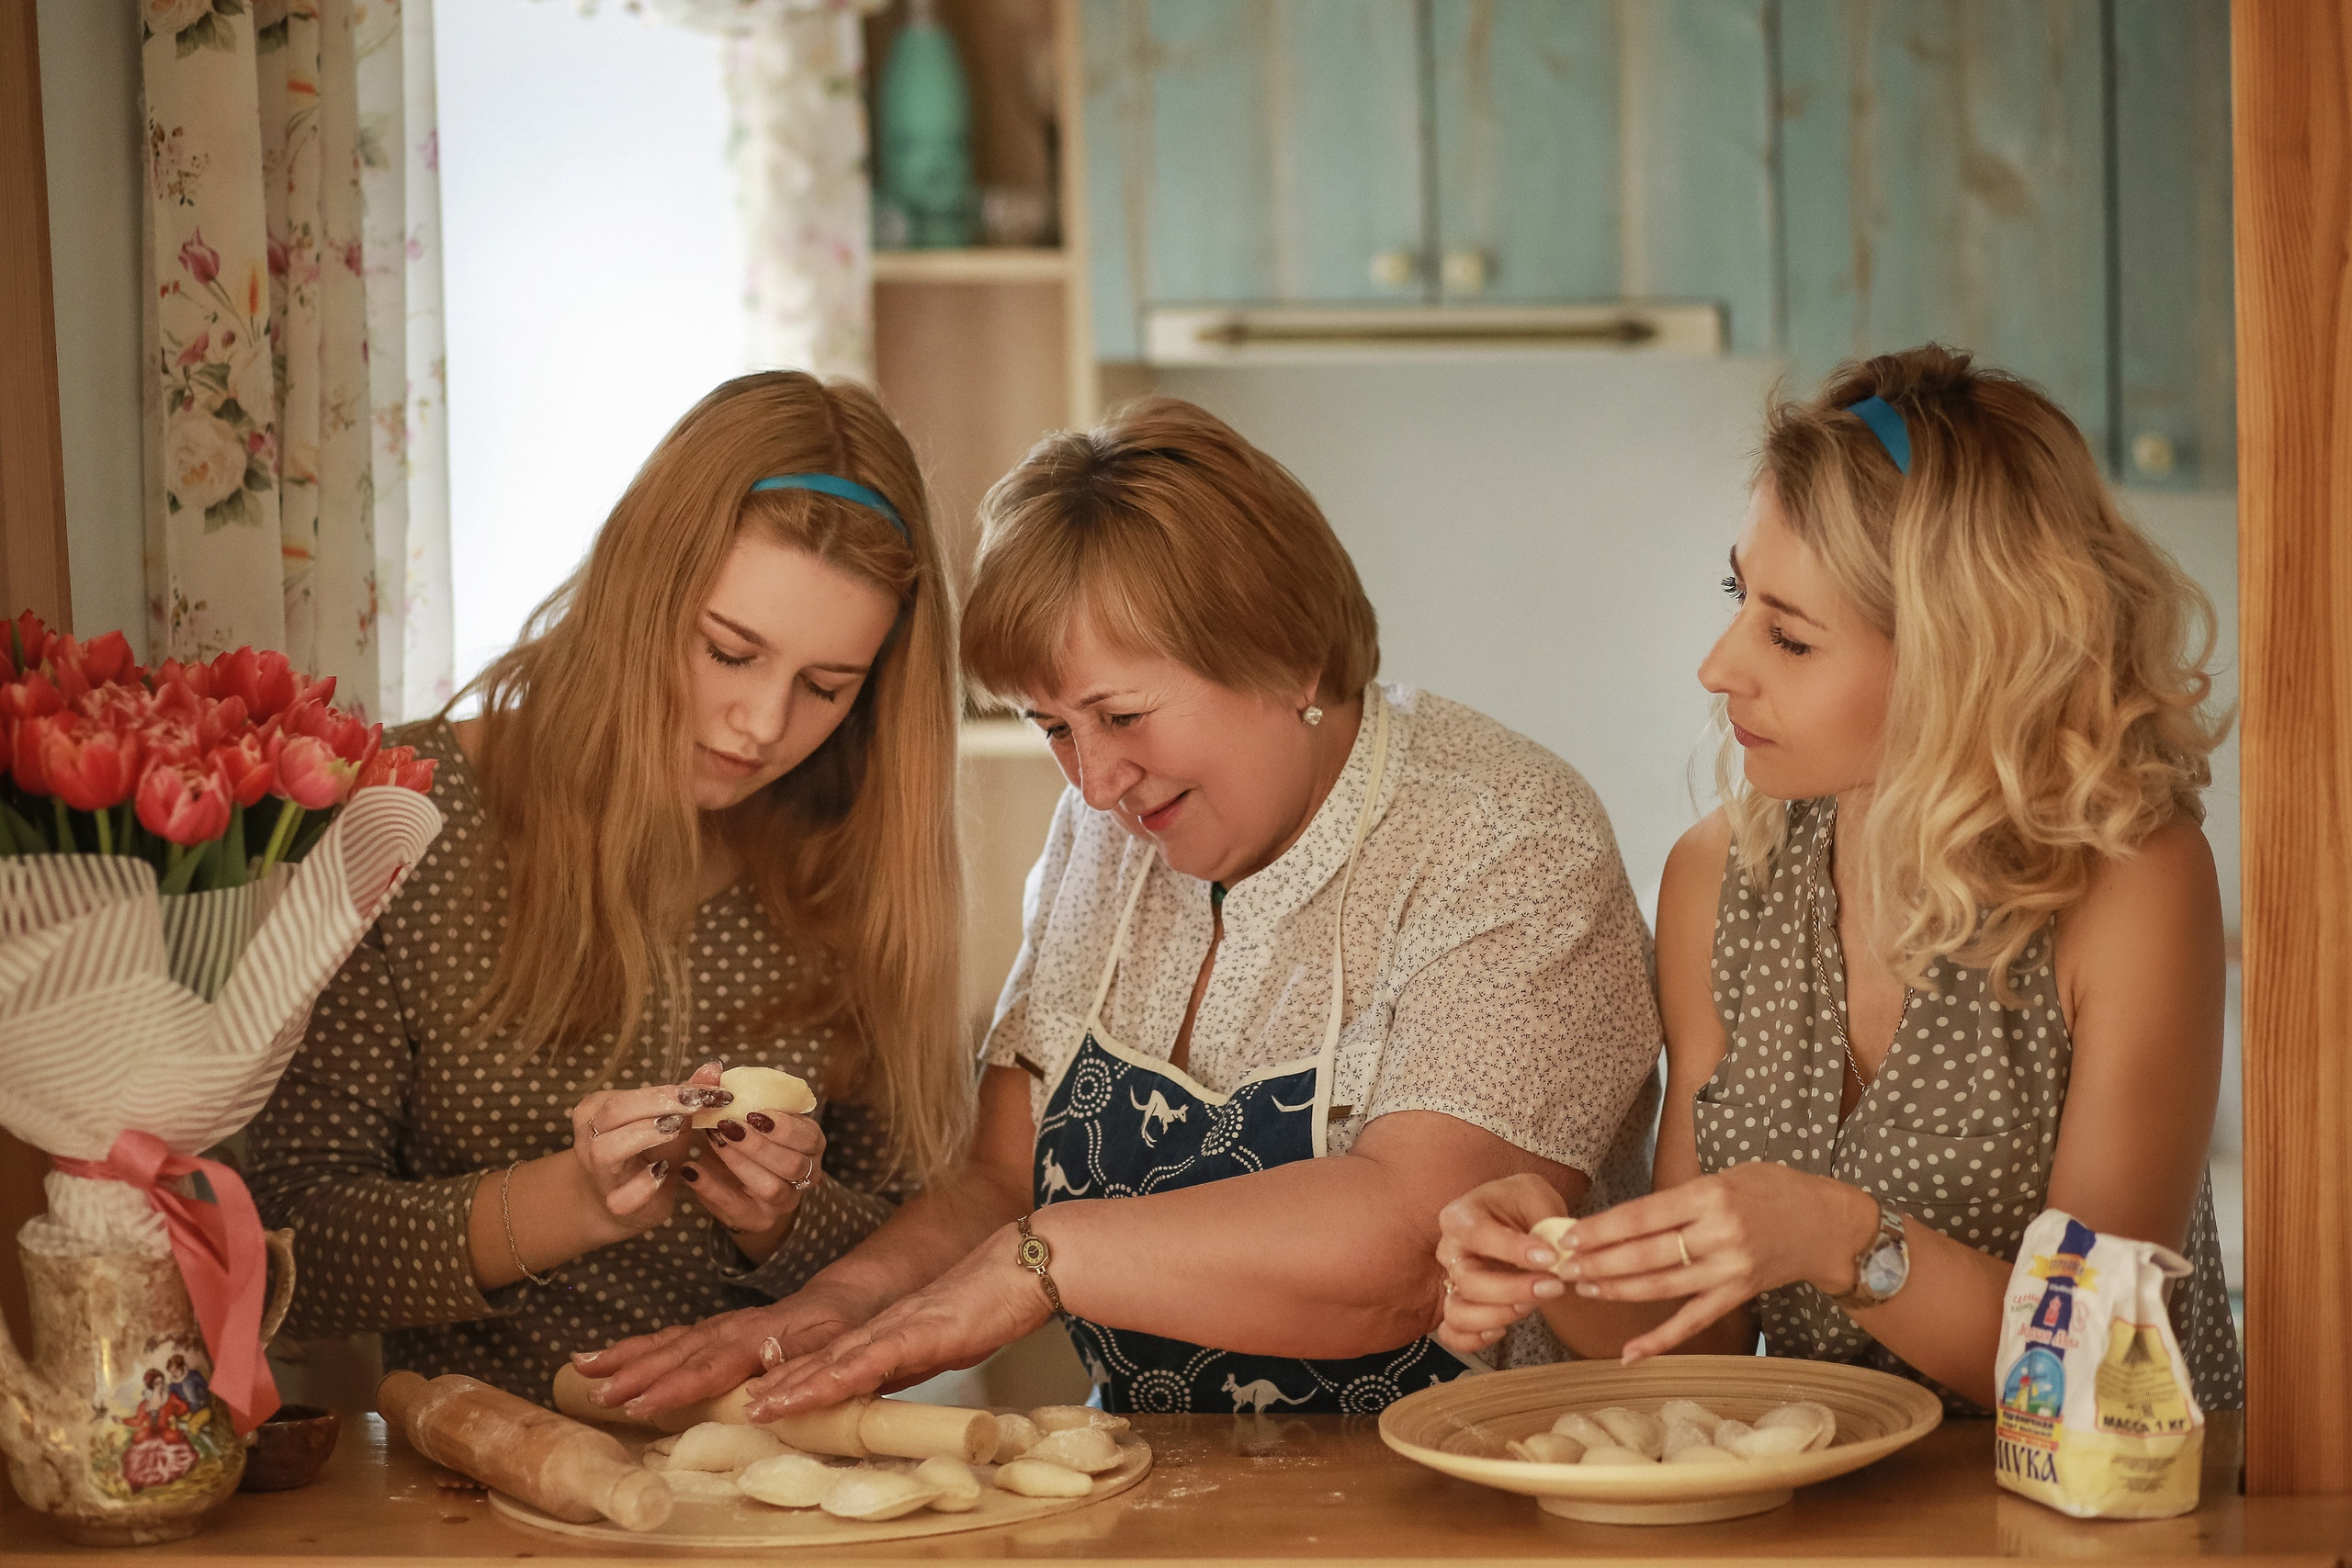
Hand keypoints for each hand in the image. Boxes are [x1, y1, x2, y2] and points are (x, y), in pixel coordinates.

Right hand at [567, 1060, 733, 1243]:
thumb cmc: (649, 1150)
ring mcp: (599, 1174)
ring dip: (646, 1136)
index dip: (671, 1092)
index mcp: (597, 1109)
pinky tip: (665, 1172)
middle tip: (697, 1107)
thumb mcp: (669, 1118)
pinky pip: (623, 1195)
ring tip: (677, 1131)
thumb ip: (688, 1093)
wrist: (630, 1200)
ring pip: (606, 1150)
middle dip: (659, 1105)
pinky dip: (646, 1183)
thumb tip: (714, 1068)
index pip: (628, 1094)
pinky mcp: (615, 1204)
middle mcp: (589, 1138)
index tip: (711, 1093)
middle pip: (614, 1113)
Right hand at [572, 1274, 877, 1419]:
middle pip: (681, 1351)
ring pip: (669, 1341)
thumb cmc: (845, 1332)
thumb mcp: (837, 1351)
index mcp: (764, 1337)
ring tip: (583, 1369)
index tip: (641, 1404)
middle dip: (637, 1373)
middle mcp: (736, 1328)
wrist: (849, 1298)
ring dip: (627, 1357)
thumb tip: (759, 1399)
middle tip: (598, 1394)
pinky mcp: (715, 1330)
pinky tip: (604, 1357)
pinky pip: (671, 1338)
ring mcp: (722, 1327)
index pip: (714, 1364)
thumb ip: (800, 1372)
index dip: (677, 1386)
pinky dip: (637, 1347)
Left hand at [682, 1096, 826, 1257]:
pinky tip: (691, 1169)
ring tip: (714, 1141)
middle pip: (793, 1165)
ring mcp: (784, 1201)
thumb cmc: (742, 1138)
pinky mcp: (758, 1220)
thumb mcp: (740, 1114)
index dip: (786, 1127)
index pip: (810, 1137)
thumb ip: (725, 1092)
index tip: (755, 1112)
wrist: (734, 1181)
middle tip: (728, 1126)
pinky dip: (712, 1189)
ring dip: (740, 1163)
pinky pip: (737, 1209)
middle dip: (759, 1145)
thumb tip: (710, 1068)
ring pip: (772, 1187)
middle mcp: (805, 1175)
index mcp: (810, 1144)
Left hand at [743, 1222, 1052, 1418]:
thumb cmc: (998, 1301)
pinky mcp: (921, 1331)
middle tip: (743, 1407)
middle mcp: (884, 1326)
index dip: (794, 1377)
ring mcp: (899, 1327)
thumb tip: (885, 1385)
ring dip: (792, 1385)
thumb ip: (912, 1359)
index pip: (832, 1358)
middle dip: (781, 1384)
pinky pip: (872, 1359)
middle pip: (820, 1359)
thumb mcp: (947, 1342)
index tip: (761, 1397)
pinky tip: (811, 1391)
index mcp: (890, 1330)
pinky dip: (836, 1377)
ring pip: (834, 1360)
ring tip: (757, 1407)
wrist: (1030, 1265)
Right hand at [1432, 1174, 1572, 1354]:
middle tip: (1552, 1286)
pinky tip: (1503, 1330)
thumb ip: (1545, 1223)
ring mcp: (1451, 1281)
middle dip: (1513, 1289)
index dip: (1513, 1250)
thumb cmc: (1523, 1205)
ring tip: (1532, 1305)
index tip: (1550, 1257)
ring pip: (1458, 1311)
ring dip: (1498, 1315)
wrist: (1518, 1218)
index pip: (1478, 1235)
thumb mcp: (1536, 1197)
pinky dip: (1474, 1339)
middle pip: (1468, 1280)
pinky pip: (1453, 1333)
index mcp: (1461, 1216)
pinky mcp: (1459, 1306)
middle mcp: (1449, 1250)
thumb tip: (1555, 1254)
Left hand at [1552, 1163, 1876, 1360]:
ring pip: (1661, 1287)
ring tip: (1582, 1289)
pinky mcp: (1737, 1296)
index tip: (1569, 1237)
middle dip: (1599, 1263)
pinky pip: (1692, 1321)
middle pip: (1646, 1255)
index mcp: (1710, 1196)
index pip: (1643, 1215)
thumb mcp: (1725, 1176)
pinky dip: (1659, 1340)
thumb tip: (1622, 1221)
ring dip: (1617, 1291)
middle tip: (1562, 1268)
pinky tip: (1629, 1353)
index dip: (1602, 1229)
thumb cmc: (1771, 1189)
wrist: (1826, 1223)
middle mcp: (1719, 1234)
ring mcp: (1730, 1270)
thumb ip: (1679, 1199)